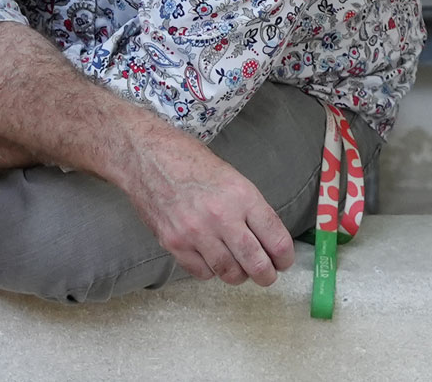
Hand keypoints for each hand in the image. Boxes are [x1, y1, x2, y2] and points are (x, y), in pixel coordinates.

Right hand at [117, 125, 295, 287]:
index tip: (283, 261)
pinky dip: (211, 270)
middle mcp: (221, 217)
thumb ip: (249, 208)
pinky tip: (211, 258)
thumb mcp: (231, 176)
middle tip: (267, 275)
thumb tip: (268, 240)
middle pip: (256, 264)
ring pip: (229, 273)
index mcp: (242, 196)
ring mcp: (196, 233)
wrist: (146, 157)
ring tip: (239, 268)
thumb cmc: (190, 161)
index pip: (276, 238)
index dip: (285, 257)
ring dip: (239, 275)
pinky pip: (203, 273)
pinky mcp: (174, 244)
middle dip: (267, 275)